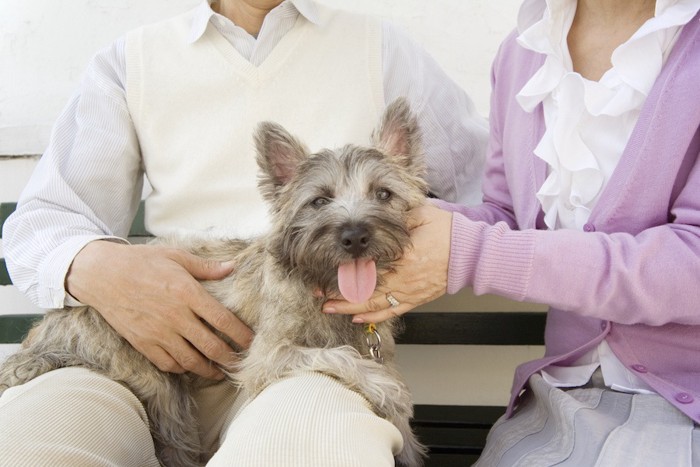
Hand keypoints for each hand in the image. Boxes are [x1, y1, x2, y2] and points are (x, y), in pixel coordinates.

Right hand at [66, 240, 253, 378]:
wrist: (101, 274)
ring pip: (192, 360)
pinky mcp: (143, 343)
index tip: (252, 342)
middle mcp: (175, 316)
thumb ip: (206, 267)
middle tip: (242, 363)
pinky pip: (168, 363)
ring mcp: (158, 333)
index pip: (223, 320)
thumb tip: (232, 267)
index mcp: (187, 293)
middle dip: (231, 358)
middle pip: (212, 346)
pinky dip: (183, 368)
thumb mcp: (175, 256)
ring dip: (210, 369)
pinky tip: (192, 367)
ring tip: (221, 371)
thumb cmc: (140, 261)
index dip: (241, 335)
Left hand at [322, 204, 451, 322]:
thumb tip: (374, 211)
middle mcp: (404, 277)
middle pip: (365, 288)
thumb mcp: (422, 214)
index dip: (346, 269)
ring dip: (349, 307)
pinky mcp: (416, 299)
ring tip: (329, 307)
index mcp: (404, 255)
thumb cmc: (448, 231)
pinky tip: (355, 316)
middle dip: (339, 292)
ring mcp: (410, 291)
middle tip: (318, 292)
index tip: (327, 268)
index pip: (368, 264)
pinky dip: (372, 316)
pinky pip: (390, 311)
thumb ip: (397, 213)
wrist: (471, 253)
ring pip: (374, 304)